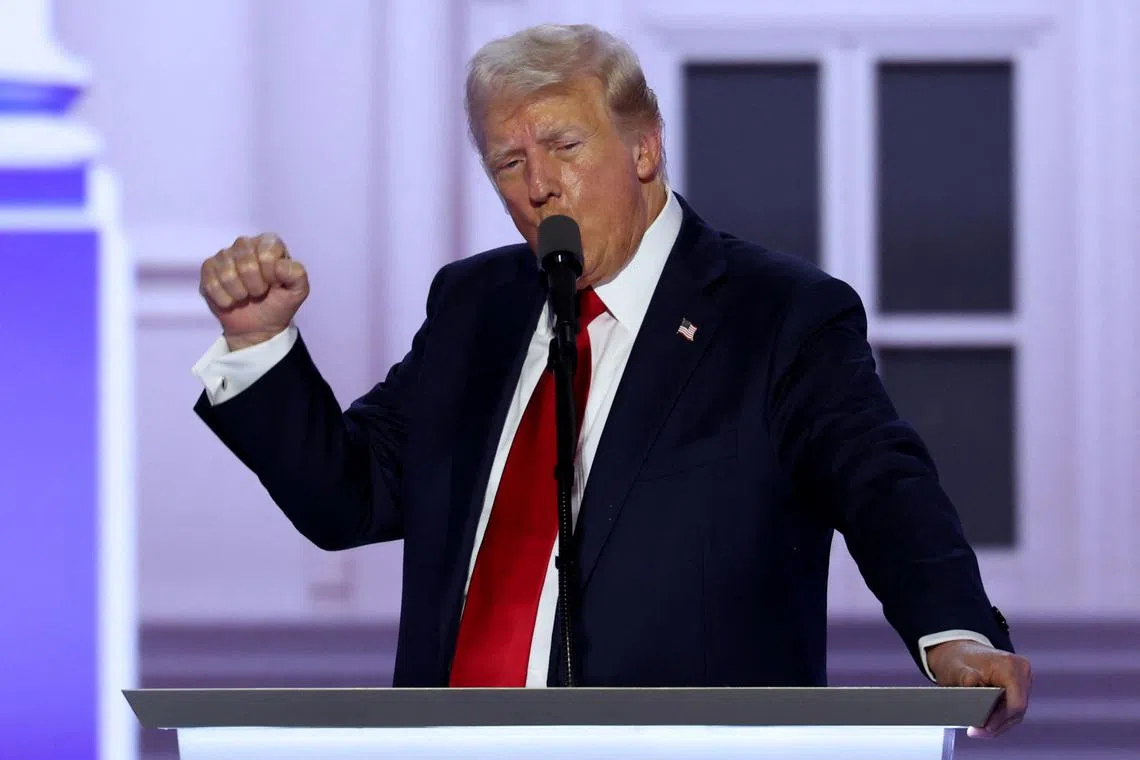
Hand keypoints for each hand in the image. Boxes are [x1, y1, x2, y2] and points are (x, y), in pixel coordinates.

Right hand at [199, 233, 308, 349]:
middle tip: (259, 292)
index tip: (275, 284)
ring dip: (239, 294)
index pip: (267, 253)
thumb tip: (279, 265)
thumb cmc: (280, 303)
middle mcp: (245, 244)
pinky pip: (211, 283)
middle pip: (245, 263)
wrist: (259, 327)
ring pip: (227, 274)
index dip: (271, 275)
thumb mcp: (298, 291)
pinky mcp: (208, 269)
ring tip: (246, 296)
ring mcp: (224, 255)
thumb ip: (297, 274)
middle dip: (255, 286)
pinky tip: (231, 300)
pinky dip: (224, 299)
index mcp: (269, 243)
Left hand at [926, 639, 1031, 737]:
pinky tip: (984, 723)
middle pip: (1017, 710)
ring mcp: (1023, 679)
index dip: (1000, 719)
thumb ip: (967, 681)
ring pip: (1015, 711)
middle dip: (997, 723)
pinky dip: (999, 716)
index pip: (1016, 703)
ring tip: (978, 730)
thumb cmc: (957, 659)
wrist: (958, 649)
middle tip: (976, 732)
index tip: (983, 728)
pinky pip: (1012, 707)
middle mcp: (1022, 671)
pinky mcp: (1018, 686)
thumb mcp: (956, 670)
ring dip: (997, 722)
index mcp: (1011, 666)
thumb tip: (975, 692)